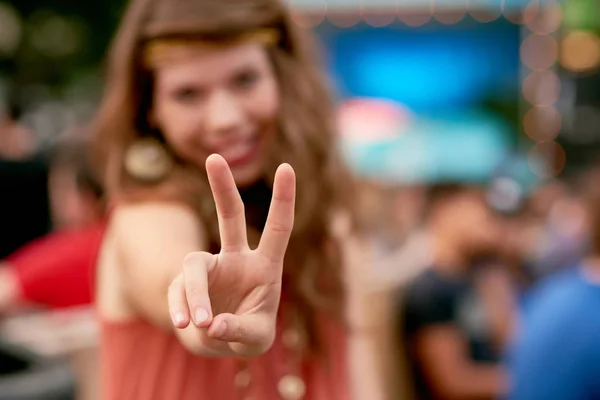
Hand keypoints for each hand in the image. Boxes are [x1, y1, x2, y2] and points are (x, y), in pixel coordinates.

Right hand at [168, 154, 295, 356]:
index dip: (283, 199)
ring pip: (194, 266)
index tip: (286, 166)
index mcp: (265, 266)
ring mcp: (209, 269)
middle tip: (214, 157)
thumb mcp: (255, 339)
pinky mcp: (184, 284)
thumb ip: (238, 331)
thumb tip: (210, 323)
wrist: (220, 342)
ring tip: (200, 323)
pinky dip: (181, 309)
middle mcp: (237, 259)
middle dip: (222, 187)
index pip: (278, 228)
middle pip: (230, 217)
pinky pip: (177, 291)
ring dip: (195, 295)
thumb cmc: (249, 335)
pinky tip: (187, 325)